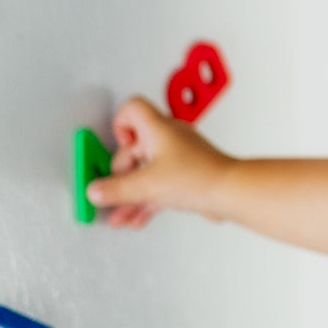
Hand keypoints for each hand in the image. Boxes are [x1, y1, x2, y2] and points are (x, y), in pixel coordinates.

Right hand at [87, 95, 232, 228]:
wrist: (232, 193)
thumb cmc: (199, 177)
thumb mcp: (147, 185)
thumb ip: (116, 189)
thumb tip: (94, 191)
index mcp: (157, 128)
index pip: (132, 108)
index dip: (118, 126)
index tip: (116, 148)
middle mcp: (168, 138)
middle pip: (133, 149)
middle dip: (120, 175)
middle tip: (116, 193)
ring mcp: (178, 158)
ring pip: (145, 172)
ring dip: (130, 195)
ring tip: (119, 216)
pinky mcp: (186, 177)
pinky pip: (159, 186)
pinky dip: (146, 200)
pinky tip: (136, 219)